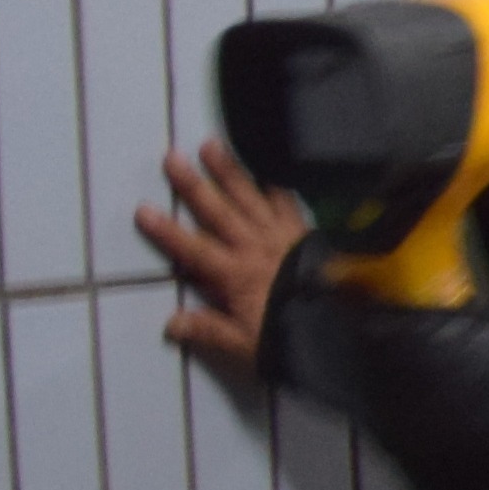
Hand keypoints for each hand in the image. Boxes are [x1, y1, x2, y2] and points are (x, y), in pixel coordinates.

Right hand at [137, 140, 310, 372]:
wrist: (345, 330)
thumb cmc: (292, 336)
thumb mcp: (247, 344)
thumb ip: (209, 330)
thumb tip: (170, 323)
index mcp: (237, 275)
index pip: (194, 250)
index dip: (167, 231)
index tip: (143, 210)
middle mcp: (256, 247)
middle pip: (220, 212)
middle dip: (194, 186)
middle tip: (172, 159)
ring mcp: (282, 235)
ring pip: (251, 198)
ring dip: (230, 171)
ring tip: (211, 145)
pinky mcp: (305, 232)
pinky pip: (289, 203)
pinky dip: (277, 185)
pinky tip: (269, 168)